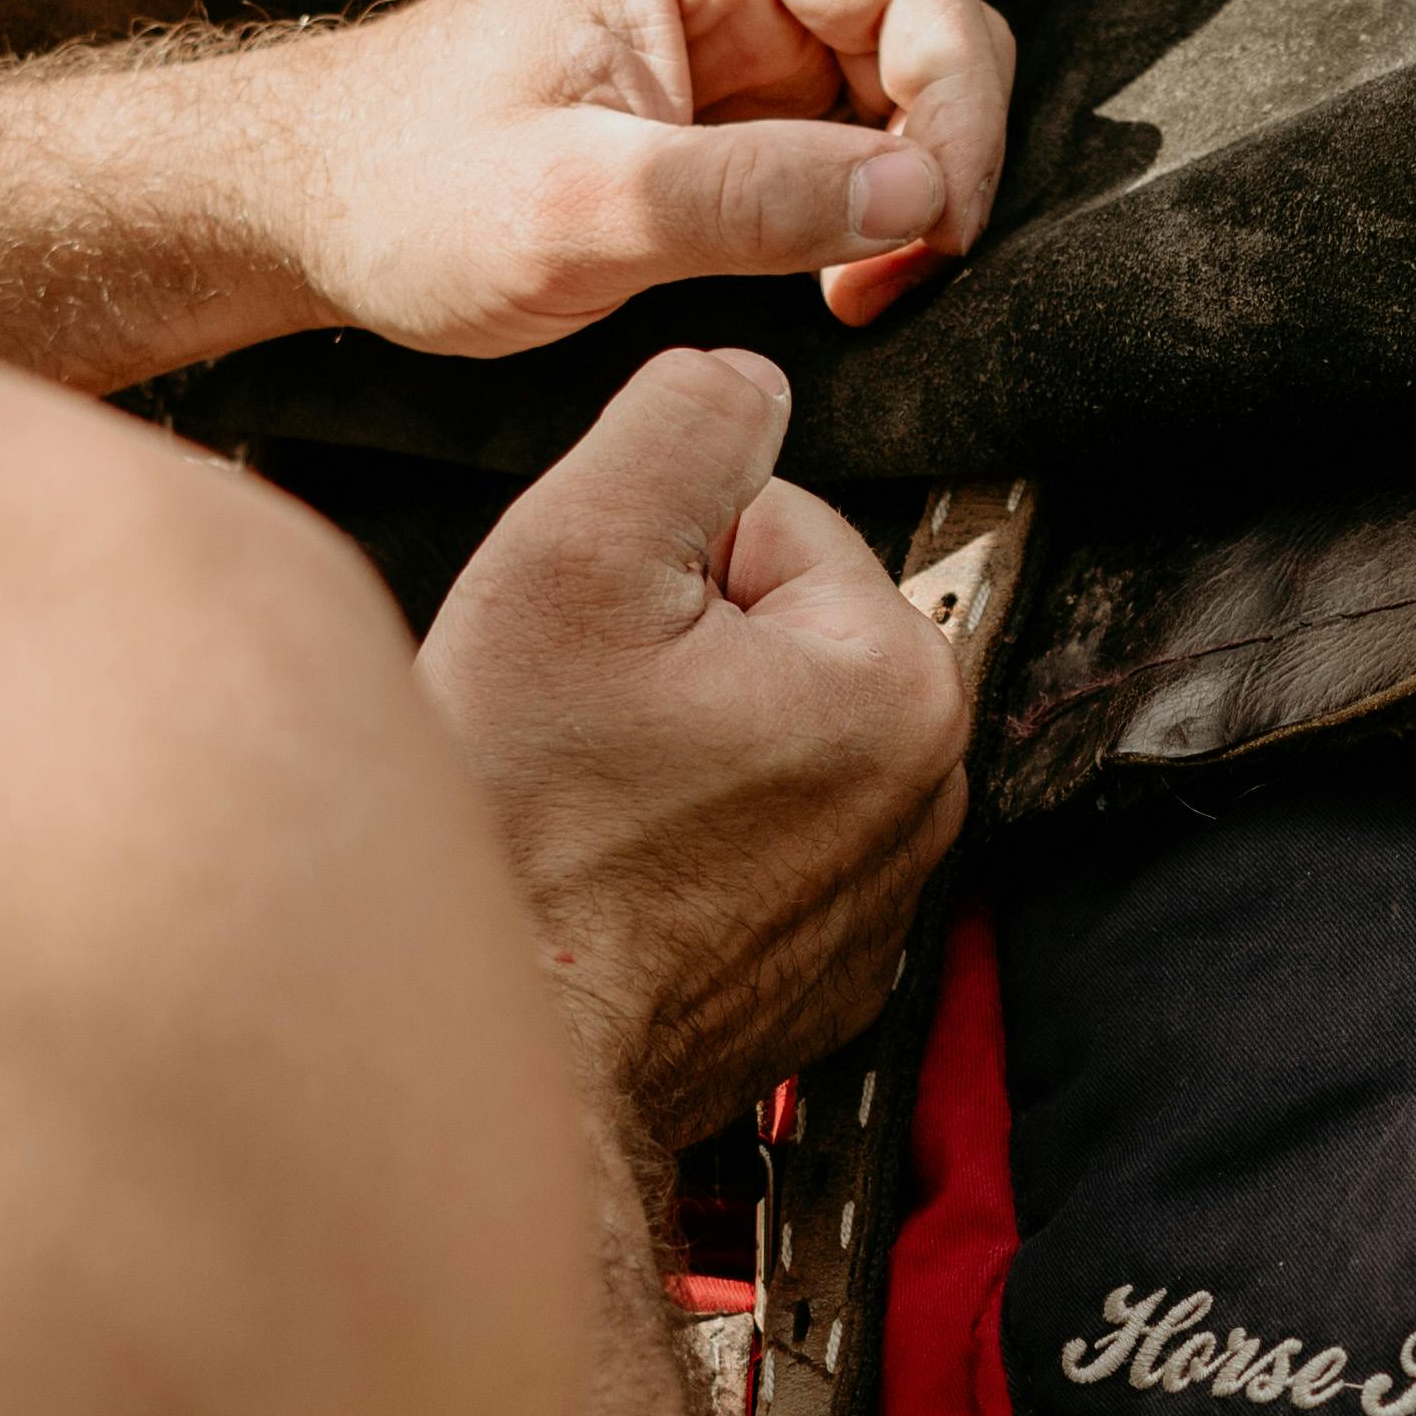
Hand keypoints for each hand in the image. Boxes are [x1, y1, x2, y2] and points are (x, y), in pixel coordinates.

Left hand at [283, 0, 1014, 358]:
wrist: (309, 209)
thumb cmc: (400, 189)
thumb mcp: (572, 208)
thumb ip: (747, 197)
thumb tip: (916, 195)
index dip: (959, 101)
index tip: (938, 224)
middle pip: (932, 26)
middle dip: (945, 153)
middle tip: (898, 272)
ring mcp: (740, 30)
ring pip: (908, 90)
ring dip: (912, 193)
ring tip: (856, 288)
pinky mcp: (736, 102)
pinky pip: (856, 141)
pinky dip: (870, 214)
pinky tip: (828, 278)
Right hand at [419, 350, 970, 1147]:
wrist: (491, 1039)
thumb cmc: (523, 817)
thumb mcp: (579, 554)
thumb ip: (686, 424)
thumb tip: (746, 376)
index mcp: (899, 682)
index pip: (775, 526)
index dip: (658, 565)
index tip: (598, 654)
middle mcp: (923, 798)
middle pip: (775, 635)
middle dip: (673, 656)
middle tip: (584, 731)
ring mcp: (877, 901)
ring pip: (754, 742)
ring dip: (671, 751)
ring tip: (593, 808)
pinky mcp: (817, 975)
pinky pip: (746, 852)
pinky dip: (683, 852)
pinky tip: (616, 880)